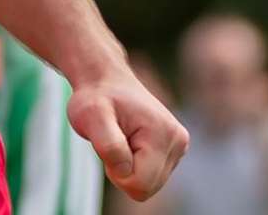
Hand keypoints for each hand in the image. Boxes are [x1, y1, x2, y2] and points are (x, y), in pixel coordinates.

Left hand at [68, 69, 190, 200]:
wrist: (105, 79)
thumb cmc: (95, 97)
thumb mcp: (89, 116)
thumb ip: (108, 145)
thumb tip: (125, 171)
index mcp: (163, 135)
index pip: (140, 185)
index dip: (116, 172)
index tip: (106, 144)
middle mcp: (178, 142)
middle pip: (147, 188)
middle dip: (122, 170)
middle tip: (112, 140)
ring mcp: (178, 147)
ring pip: (149, 184)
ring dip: (128, 167)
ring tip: (120, 138)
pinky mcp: (173, 150)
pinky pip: (151, 176)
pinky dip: (134, 163)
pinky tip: (128, 140)